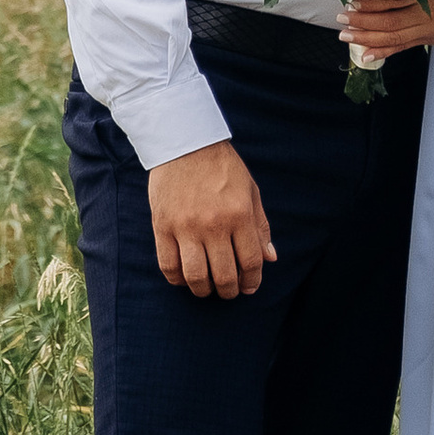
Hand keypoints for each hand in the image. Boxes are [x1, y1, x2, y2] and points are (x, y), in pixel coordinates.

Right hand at [147, 139, 276, 299]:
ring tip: (207, 288)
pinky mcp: (163, 227)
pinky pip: (168, 266)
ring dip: (204, 290)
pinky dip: (177, 279)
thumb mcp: (250, 191)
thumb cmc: (222, 166)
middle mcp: (214, 224)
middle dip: (229, 291)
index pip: (251, 262)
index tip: (250, 287)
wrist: (186, 143)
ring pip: (195, 276)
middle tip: (229, 291)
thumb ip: (260, 226)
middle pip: (224, 275)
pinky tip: (185, 278)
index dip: (252, 281)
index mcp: (239, 215)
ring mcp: (186, 227)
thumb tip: (271, 258)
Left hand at [339, 0, 433, 61]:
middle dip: (362, 22)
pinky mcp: (426, 40)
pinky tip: (365, 55)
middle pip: (390, 22)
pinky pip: (402, 48)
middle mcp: (427, 14)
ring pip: (393, 38)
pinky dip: (382, 52)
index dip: (371, 3)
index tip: (353, 0)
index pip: (393, 0)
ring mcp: (426, 30)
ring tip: (346, 36)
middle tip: (342, 19)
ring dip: (366, 38)